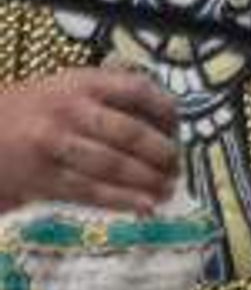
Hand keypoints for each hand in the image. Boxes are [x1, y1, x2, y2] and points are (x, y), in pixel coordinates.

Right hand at [0, 68, 181, 213]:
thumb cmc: (34, 110)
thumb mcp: (69, 87)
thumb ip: (110, 97)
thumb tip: (164, 123)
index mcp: (83, 83)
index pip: (138, 90)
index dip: (165, 111)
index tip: (178, 128)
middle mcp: (70, 111)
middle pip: (129, 133)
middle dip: (161, 152)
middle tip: (177, 166)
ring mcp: (54, 145)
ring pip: (113, 165)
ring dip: (147, 180)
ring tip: (168, 188)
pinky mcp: (42, 178)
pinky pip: (89, 191)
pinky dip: (121, 200)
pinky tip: (144, 205)